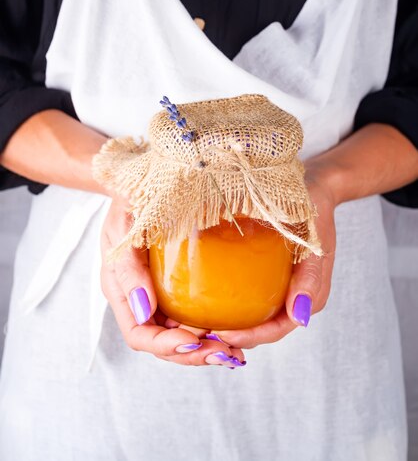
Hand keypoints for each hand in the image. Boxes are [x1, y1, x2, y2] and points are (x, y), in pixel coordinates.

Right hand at [100, 197, 245, 367]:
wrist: (140, 186)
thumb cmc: (129, 203)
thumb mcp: (123, 229)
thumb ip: (128, 269)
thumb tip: (144, 310)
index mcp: (123, 293)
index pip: (140, 335)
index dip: (165, 346)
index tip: (194, 341)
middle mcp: (141, 301)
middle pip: (164, 344)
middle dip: (194, 354)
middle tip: (226, 355)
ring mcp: (160, 297)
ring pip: (181, 336)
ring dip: (207, 347)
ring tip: (235, 351)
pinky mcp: (178, 288)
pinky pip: (193, 317)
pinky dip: (213, 328)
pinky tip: (235, 329)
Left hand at [210, 162, 336, 348]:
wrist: (313, 188)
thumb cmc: (314, 212)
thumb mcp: (316, 242)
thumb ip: (310, 280)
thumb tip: (299, 318)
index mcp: (307, 299)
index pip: (275, 330)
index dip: (249, 337)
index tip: (221, 336)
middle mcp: (290, 300)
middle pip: (258, 330)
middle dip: (230, 337)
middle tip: (198, 335)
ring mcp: (277, 288)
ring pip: (249, 317)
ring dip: (224, 325)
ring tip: (193, 323)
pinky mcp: (264, 276)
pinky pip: (244, 297)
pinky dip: (225, 303)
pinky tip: (200, 297)